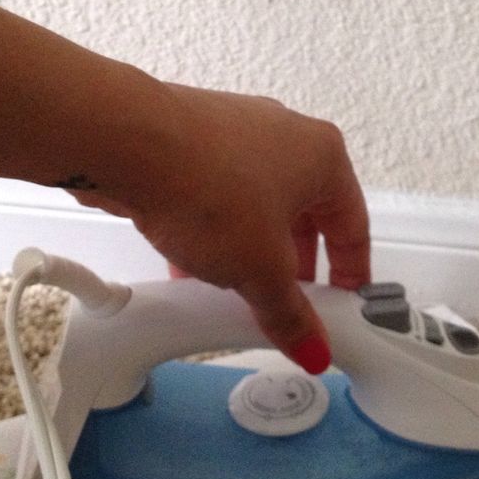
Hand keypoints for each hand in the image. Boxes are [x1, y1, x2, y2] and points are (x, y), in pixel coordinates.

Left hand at [73, 85, 370, 371]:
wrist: (125, 146)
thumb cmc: (206, 183)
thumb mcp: (262, 270)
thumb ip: (290, 314)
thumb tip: (310, 344)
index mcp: (323, 156)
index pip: (353, 226)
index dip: (350, 275)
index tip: (342, 308)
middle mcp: (284, 136)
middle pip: (302, 219)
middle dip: (292, 270)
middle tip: (286, 308)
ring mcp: (235, 134)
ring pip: (254, 209)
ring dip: (249, 255)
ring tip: (235, 295)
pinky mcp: (192, 143)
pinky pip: (215, 198)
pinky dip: (212, 235)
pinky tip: (193, 272)